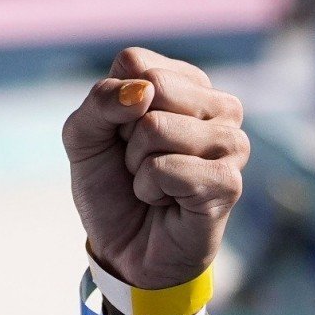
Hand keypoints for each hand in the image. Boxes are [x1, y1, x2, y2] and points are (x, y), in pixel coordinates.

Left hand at [62, 47, 248, 291]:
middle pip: (152, 87)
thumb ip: (100, 102)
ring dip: (138, 165)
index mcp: (186, 83)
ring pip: (157, 126)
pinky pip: (167, 167)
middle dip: (127, 133)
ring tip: (154, 184)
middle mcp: (218, 105)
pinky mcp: (229, 180)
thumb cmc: (111, 188)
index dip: (113, 104)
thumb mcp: (84, 137)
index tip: (123, 136)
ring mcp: (230, 142)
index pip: (135, 63)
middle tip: (139, 163)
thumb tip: (141, 92)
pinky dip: (149, 189)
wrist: (124, 252)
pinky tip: (167, 202)